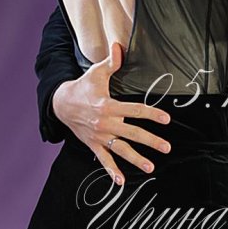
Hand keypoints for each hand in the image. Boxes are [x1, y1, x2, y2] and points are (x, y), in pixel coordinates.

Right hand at [52, 43, 171, 184]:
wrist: (61, 103)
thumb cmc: (83, 87)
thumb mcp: (96, 73)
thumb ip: (111, 62)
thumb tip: (120, 46)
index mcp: (108, 105)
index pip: (134, 110)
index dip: (152, 114)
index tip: (167, 119)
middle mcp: (105, 123)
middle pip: (131, 133)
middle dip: (150, 141)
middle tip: (166, 147)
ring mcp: (99, 136)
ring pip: (120, 150)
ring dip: (135, 159)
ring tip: (150, 168)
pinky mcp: (93, 144)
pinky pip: (103, 159)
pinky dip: (111, 171)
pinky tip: (120, 181)